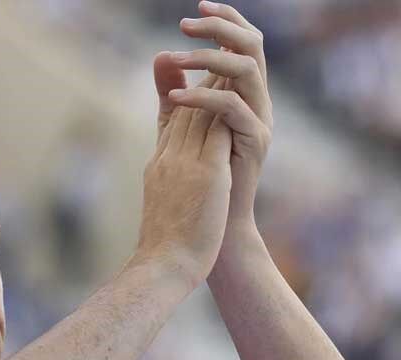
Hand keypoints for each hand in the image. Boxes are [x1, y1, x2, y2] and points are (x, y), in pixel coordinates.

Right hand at [136, 71, 232, 286]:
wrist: (164, 267)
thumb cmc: (166, 249)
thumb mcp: (165, 209)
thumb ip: (169, 184)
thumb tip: (171, 172)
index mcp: (158, 166)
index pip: (173, 120)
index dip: (186, 93)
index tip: (201, 74)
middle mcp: (169, 158)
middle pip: (186, 107)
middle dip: (203, 77)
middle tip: (221, 51)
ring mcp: (186, 163)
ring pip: (201, 110)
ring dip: (217, 82)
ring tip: (233, 60)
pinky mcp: (207, 172)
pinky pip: (218, 129)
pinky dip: (228, 107)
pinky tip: (242, 92)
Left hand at [155, 1, 271, 229]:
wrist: (211, 226)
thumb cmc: (198, 178)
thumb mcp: (181, 126)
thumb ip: (174, 91)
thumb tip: (160, 56)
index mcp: (245, 93)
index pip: (243, 42)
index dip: (226, 19)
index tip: (197, 5)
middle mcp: (258, 101)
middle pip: (251, 46)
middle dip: (220, 27)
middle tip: (185, 22)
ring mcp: (260, 121)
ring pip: (245, 70)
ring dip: (208, 58)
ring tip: (176, 58)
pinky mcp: (254, 142)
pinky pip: (232, 108)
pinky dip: (203, 98)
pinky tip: (176, 98)